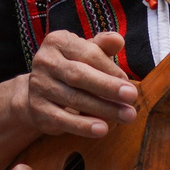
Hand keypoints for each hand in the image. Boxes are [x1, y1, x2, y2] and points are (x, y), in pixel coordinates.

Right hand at [20, 30, 136, 138]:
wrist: (39, 92)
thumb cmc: (72, 68)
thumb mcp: (86, 53)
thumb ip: (102, 46)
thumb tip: (118, 40)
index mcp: (57, 42)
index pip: (88, 53)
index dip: (111, 69)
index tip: (129, 82)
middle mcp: (44, 61)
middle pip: (79, 75)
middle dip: (108, 87)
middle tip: (132, 96)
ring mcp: (38, 85)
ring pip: (74, 99)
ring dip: (103, 108)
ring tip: (126, 115)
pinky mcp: (37, 109)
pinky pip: (63, 119)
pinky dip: (83, 126)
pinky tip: (102, 129)